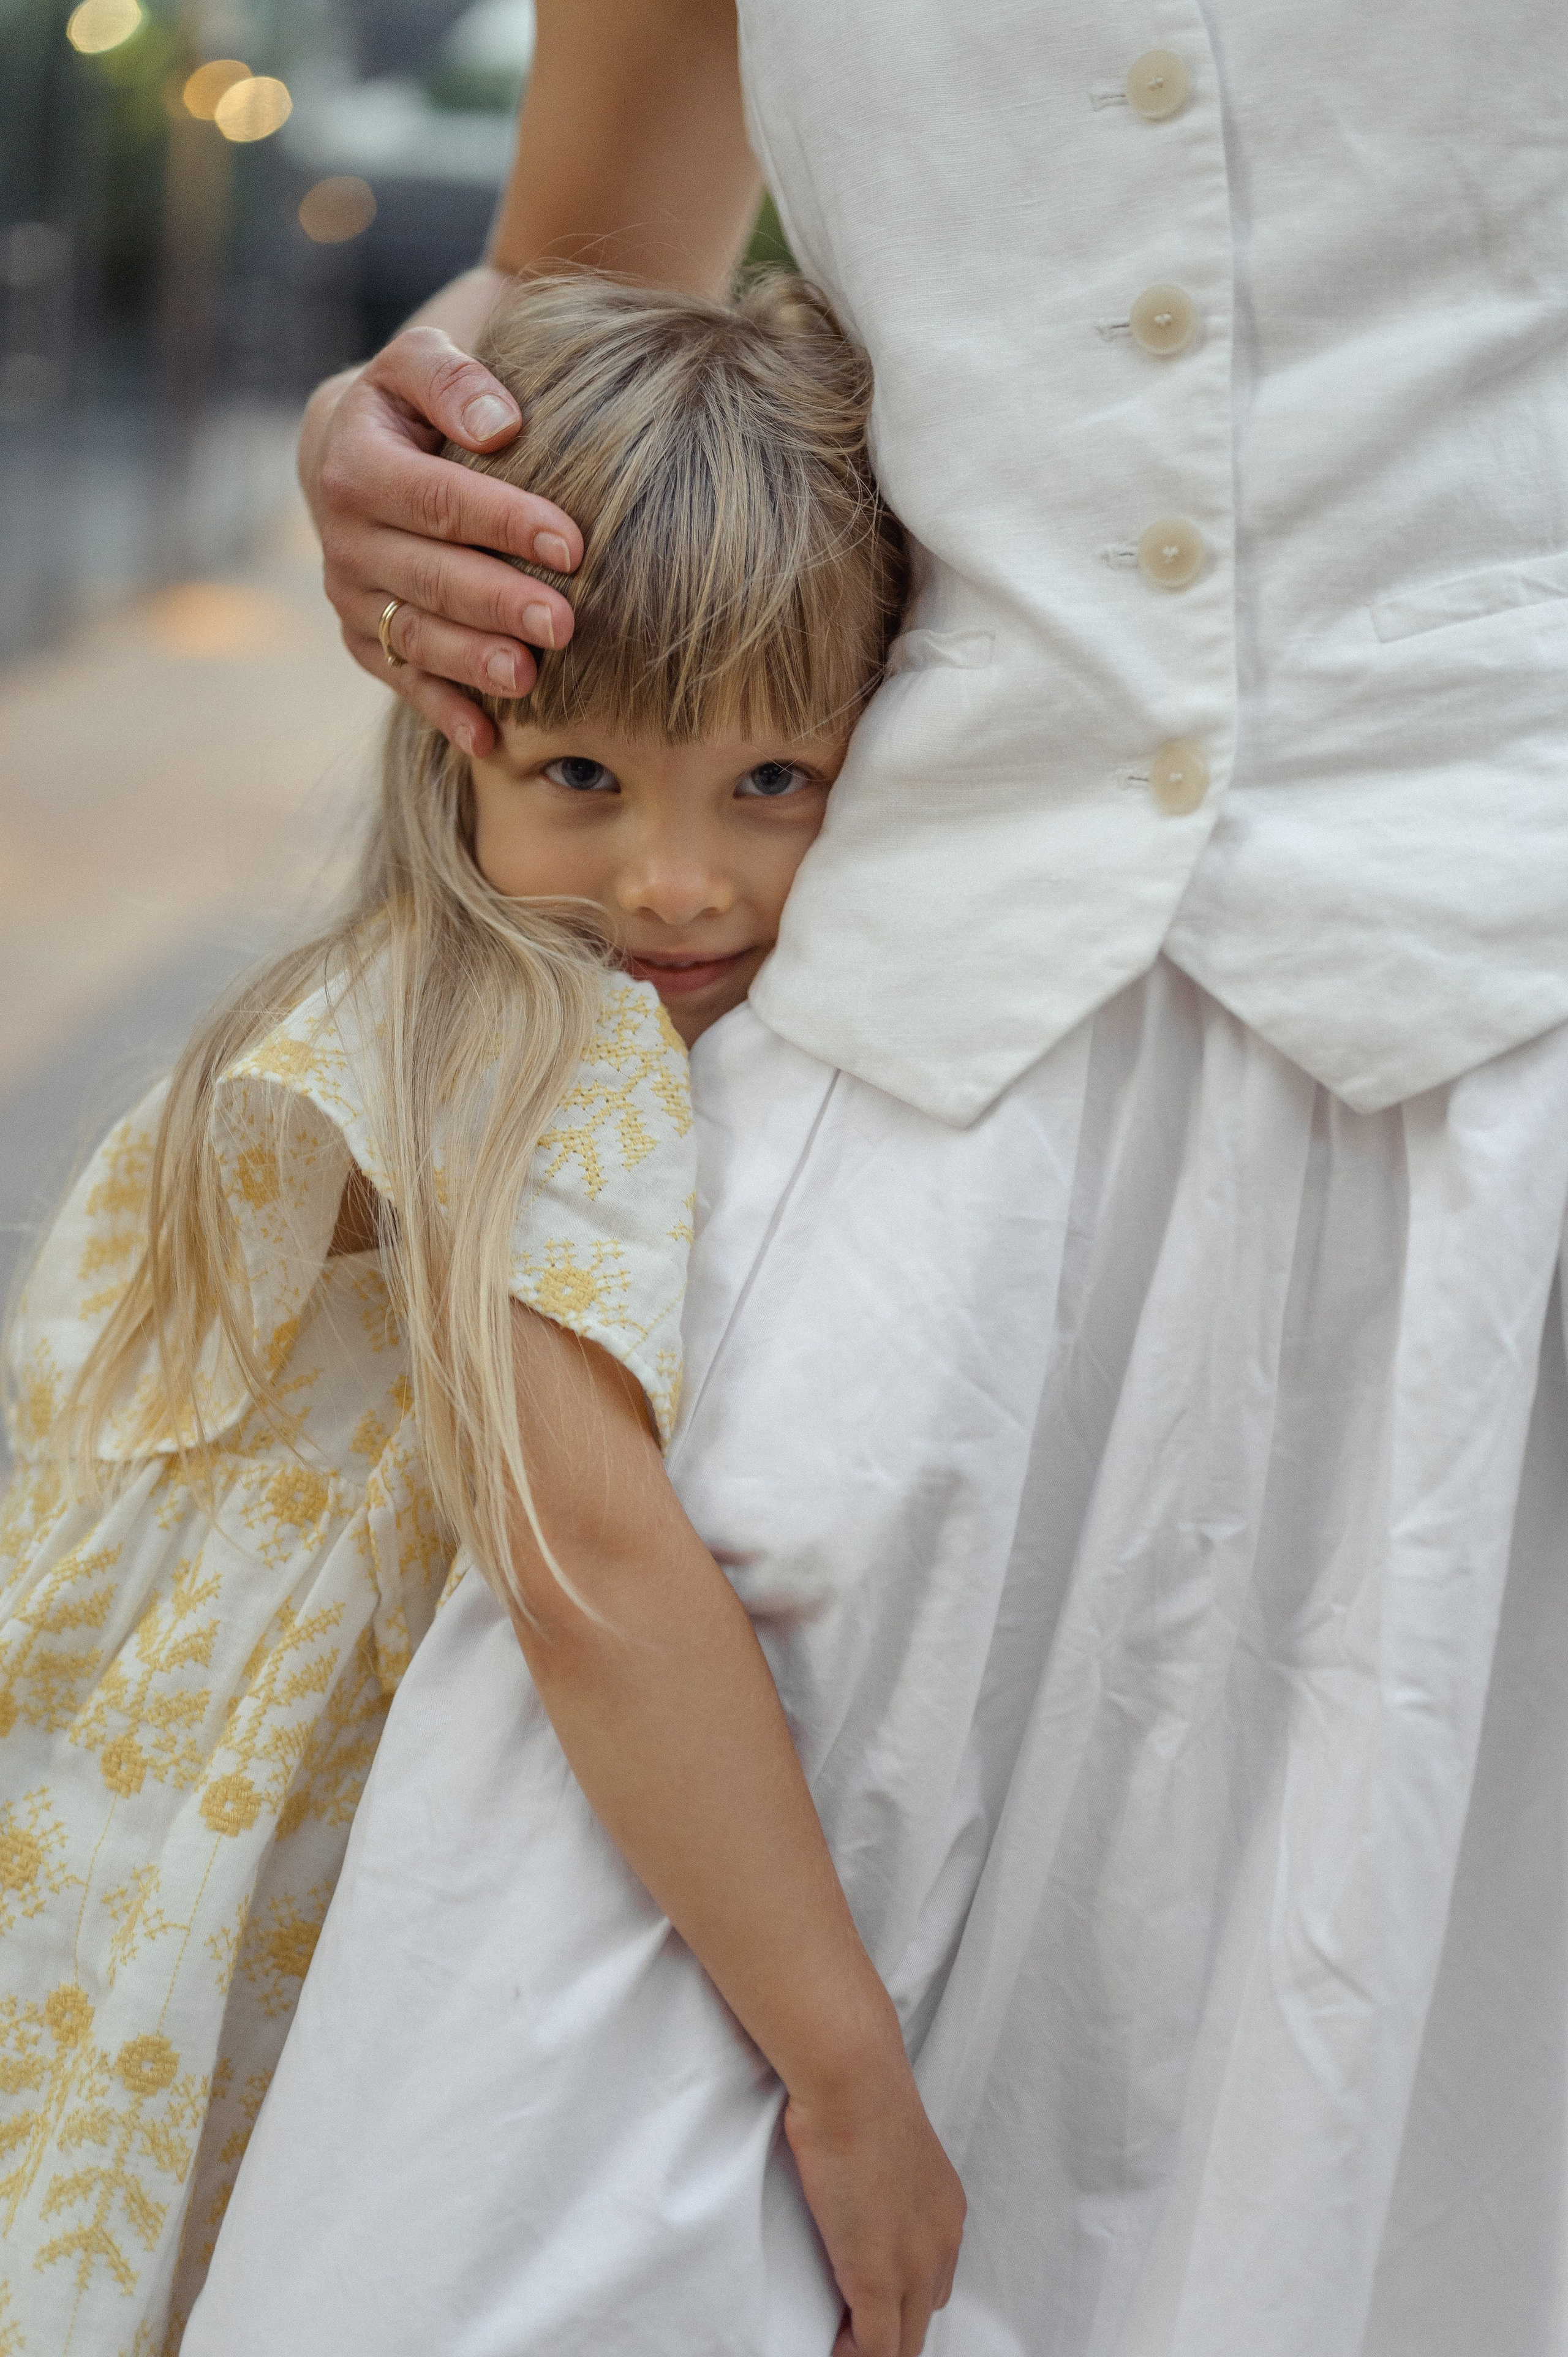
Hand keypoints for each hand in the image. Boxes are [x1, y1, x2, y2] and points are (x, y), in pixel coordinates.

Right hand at [301, 322, 584, 756]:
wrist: (350, 455)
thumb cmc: (410, 406)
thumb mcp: (419, 366)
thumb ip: (452, 377)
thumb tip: (499, 422)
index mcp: (356, 466)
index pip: (437, 499)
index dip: (505, 522)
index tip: (572, 543)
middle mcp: (343, 540)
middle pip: (429, 577)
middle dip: (498, 603)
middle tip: (565, 624)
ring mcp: (351, 598)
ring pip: (414, 637)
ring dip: (473, 663)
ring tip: (531, 679)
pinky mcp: (362, 641)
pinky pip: (403, 683)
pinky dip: (443, 713)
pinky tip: (488, 740)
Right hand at [784, 2049, 964, 2356]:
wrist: (852, 2079)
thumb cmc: (857, 2092)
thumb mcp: (886, 2146)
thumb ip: (884, 2183)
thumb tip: (859, 2196)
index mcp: (945, 2209)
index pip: (933, 2281)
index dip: (899, 2300)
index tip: (863, 2300)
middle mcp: (942, 2240)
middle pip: (923, 2318)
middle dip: (889, 2331)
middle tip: (849, 2327)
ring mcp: (914, 2263)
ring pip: (905, 2341)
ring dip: (873, 2345)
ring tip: (840, 2335)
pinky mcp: (878, 2276)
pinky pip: (875, 2347)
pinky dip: (853, 2353)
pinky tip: (833, 2343)